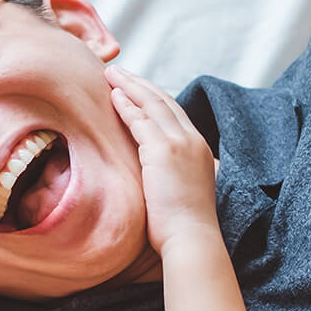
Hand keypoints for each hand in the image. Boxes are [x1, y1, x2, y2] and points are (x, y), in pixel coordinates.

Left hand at [106, 66, 221, 255]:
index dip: (153, 97)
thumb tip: (158, 174)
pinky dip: (126, 105)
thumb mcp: (184, 190)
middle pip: (164, 101)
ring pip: (152, 104)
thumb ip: (174, 173)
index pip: (174, 112)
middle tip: (119, 71)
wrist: (191, 238)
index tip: (135, 87)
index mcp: (199, 148)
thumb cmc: (183, 225)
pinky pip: (141, 121)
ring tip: (111, 74)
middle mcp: (192, 140)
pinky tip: (112, 95)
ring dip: (129, 86)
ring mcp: (179, 143)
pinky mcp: (163, 151)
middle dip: (139, 83)